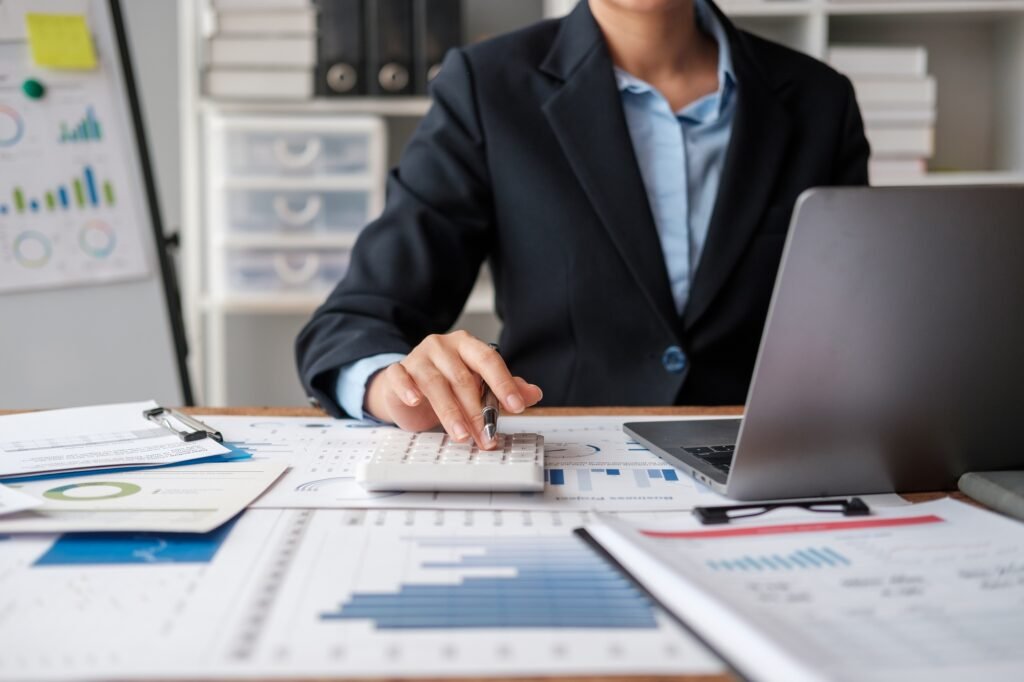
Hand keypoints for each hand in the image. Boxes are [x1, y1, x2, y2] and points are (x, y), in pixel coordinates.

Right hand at [364, 331, 542, 448]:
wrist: (404, 388)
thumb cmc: (445, 385)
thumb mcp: (477, 387)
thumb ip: (504, 389)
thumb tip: (534, 394)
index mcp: (467, 346)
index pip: (489, 360)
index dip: (504, 383)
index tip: (516, 406)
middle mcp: (442, 347)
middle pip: (463, 378)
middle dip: (477, 412)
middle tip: (487, 436)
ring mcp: (418, 357)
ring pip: (435, 383)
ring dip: (450, 412)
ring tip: (462, 435)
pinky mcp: (397, 371)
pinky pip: (401, 377)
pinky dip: (407, 389)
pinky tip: (415, 401)